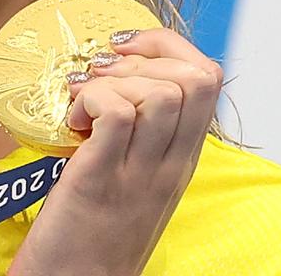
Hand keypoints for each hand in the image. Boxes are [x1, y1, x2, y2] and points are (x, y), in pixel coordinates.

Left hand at [7, 28, 222, 275]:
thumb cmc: (93, 233)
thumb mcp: (136, 179)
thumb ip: (141, 135)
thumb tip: (121, 80)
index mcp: (181, 160)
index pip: (208, 79)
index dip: (170, 47)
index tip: (128, 49)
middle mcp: (170, 165)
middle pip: (197, 78)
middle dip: (147, 54)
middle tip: (103, 73)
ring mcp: (139, 174)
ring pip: (161, 91)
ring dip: (115, 80)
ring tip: (84, 102)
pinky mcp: (99, 180)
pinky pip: (116, 112)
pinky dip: (91, 100)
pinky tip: (73, 121)